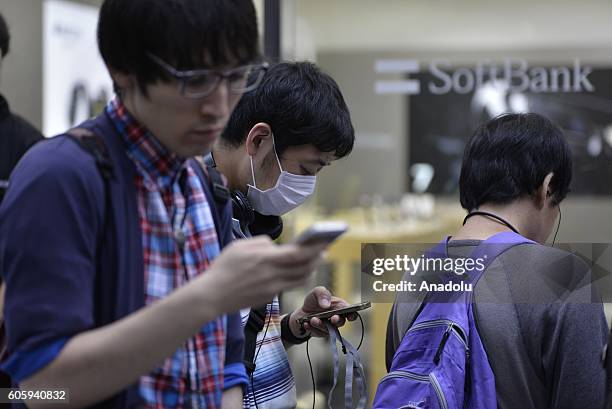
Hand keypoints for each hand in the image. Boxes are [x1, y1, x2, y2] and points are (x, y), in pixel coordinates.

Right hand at [201, 236, 325, 313]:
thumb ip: (261, 242)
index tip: (324, 242)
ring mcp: (272, 288)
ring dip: (310, 269)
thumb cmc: (224, 268)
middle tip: (324, 251)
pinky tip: (299, 272)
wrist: (213, 295)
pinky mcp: (269, 297)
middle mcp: (272, 274)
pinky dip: (298, 278)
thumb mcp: (239, 246)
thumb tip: (275, 246)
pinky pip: (289, 285)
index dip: (314, 248)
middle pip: (303, 267)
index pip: (298, 254)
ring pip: (300, 278)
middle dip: (317, 258)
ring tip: (314, 261)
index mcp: (265, 259)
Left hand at [288, 286, 356, 337]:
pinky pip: (318, 333)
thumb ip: (322, 293)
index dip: (352, 315)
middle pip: (341, 322)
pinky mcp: (322, 333)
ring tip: (312, 319)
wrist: (302, 312)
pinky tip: (307, 323)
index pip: (351, 312)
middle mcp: (337, 318)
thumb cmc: (313, 301)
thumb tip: (326, 305)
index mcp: (340, 306)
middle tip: (333, 318)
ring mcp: (330, 326)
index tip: (349, 316)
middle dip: (337, 320)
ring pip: (328, 329)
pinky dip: (312, 328)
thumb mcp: (316, 292)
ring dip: (320, 324)